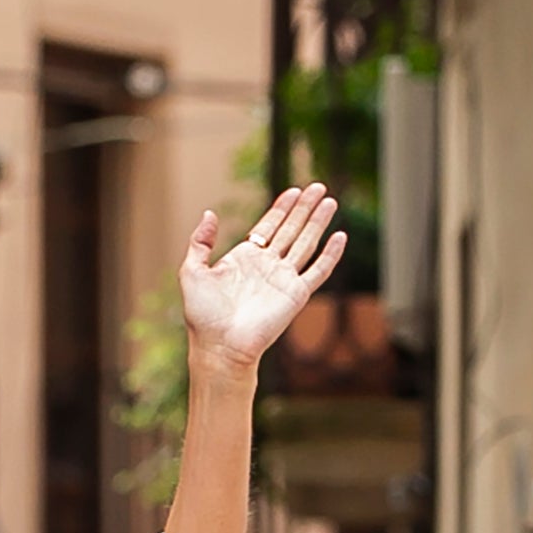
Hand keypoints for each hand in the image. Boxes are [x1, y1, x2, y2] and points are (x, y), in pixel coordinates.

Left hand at [176, 186, 346, 376]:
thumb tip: (210, 213)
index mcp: (245, 258)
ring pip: (307, 243)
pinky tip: (340, 236)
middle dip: (305, 207)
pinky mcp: (296, 294)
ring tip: (330, 201)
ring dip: (319, 222)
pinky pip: (318, 270)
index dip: (282, 207)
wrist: (219, 346)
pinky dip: (330, 254)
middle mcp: (267, 265)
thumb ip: (200, 242)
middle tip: (319, 186)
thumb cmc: (203, 315)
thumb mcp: (192, 271)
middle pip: (292, 229)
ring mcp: (284, 279)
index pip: (269, 225)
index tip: (294, 190)